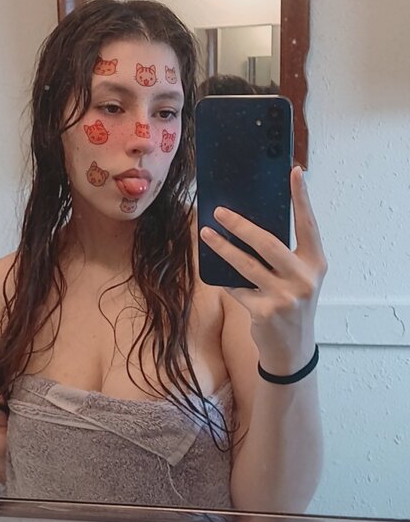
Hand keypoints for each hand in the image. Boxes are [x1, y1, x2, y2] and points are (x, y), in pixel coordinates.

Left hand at [200, 166, 326, 373]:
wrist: (292, 349)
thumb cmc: (292, 304)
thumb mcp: (298, 277)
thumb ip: (283, 255)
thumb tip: (248, 224)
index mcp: (315, 263)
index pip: (308, 224)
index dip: (302, 198)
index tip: (295, 172)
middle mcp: (304, 278)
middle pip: (268, 243)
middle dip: (240, 225)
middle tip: (220, 211)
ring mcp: (285, 297)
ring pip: (246, 264)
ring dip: (222, 247)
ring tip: (206, 233)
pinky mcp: (265, 312)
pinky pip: (236, 287)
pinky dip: (223, 277)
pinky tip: (212, 267)